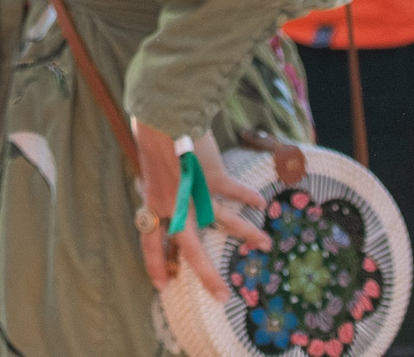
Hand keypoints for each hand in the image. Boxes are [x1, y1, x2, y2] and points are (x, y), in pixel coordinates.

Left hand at [131, 120, 269, 296]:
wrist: (158, 117)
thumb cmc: (152, 138)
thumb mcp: (147, 169)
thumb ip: (156, 188)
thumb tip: (157, 195)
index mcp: (154, 203)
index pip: (151, 241)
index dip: (155, 264)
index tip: (162, 285)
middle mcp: (174, 204)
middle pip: (190, 248)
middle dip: (206, 274)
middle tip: (221, 295)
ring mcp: (194, 192)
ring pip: (223, 221)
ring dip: (246, 233)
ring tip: (266, 245)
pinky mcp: (210, 176)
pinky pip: (233, 190)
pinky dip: (247, 195)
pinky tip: (260, 201)